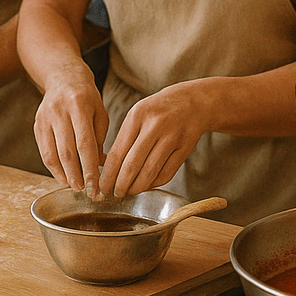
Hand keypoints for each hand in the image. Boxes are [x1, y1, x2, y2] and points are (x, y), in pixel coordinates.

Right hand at [34, 66, 108, 195]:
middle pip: (67, 151)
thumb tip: (102, 166)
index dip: (89, 167)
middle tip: (85, 191)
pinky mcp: (37, 124)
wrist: (62, 76)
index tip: (96, 185)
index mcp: (80, 105)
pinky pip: (44, 151)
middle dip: (76, 175)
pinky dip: (53, 167)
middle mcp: (59, 111)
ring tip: (74, 186)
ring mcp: (45, 118)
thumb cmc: (86, 96)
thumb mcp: (99, 112)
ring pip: (52, 154)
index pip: (85, 143)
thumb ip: (100, 138)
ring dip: (63, 175)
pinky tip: (63, 176)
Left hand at [100, 83, 204, 199]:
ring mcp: (172, 137)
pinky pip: (166, 174)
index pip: (117, 152)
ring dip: (136, 188)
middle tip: (114, 194)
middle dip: (120, 185)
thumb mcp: (138, 113)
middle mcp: (155, 125)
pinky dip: (154, 184)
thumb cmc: (159, 109)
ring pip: (149, 172)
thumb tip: (110, 169)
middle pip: (132, 165)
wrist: (193, 101)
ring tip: (129, 192)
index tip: (102, 186)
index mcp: (137, 115)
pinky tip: (146, 185)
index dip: (108, 174)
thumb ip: (125, 137)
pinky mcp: (185, 148)